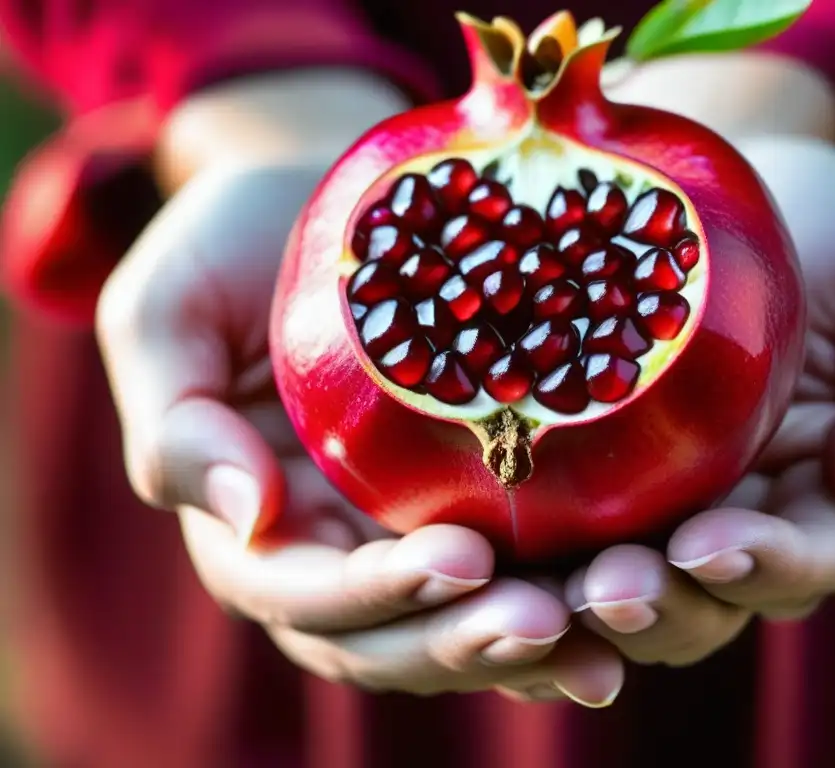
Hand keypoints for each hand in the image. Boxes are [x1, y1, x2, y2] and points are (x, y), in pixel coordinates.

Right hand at [96, 160, 622, 705]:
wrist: (322, 198)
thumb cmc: (235, 244)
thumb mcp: (169, 310)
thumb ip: (176, 420)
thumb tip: (244, 515)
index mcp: (252, 522)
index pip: (300, 592)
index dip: (373, 594)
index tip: (459, 560)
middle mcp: (330, 550)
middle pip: (386, 641)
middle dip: (461, 640)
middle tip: (546, 619)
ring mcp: (401, 537)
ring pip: (452, 630)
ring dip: (522, 650)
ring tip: (597, 644)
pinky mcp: (469, 507)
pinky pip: (511, 580)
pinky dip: (562, 611)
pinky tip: (627, 608)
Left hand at [567, 136, 834, 663]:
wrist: (740, 177)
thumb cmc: (833, 233)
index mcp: (819, 486)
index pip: (808, 557)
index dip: (766, 565)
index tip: (709, 546)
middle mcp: (738, 509)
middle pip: (710, 598)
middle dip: (667, 604)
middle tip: (613, 589)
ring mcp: (660, 496)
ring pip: (636, 588)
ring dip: (596, 603)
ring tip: (556, 590)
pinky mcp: (591, 470)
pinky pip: (565, 535)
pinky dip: (538, 563)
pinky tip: (498, 560)